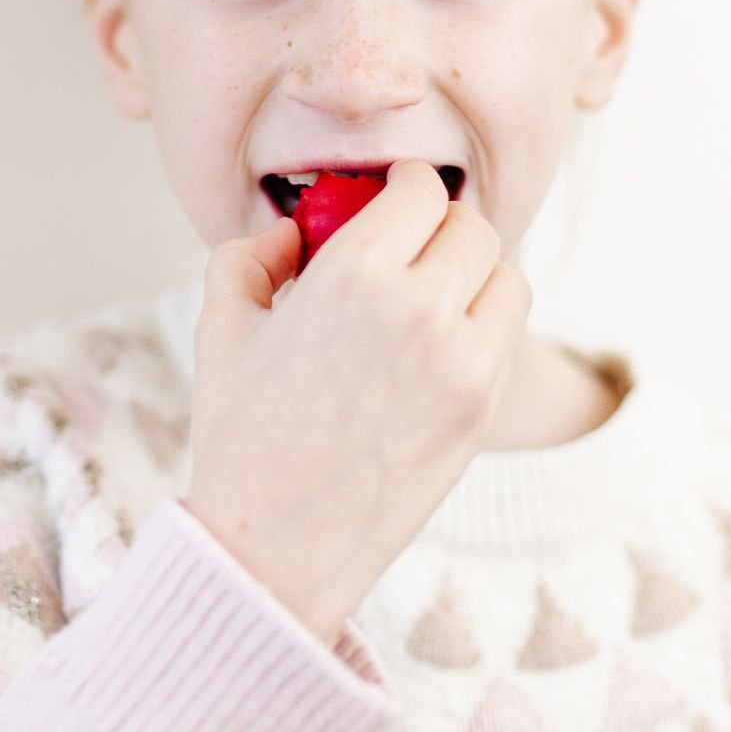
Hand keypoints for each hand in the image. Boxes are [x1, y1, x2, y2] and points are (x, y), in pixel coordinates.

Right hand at [182, 159, 531, 644]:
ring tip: (435, 294)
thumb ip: (253, 252)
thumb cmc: (241, 433)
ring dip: (475, 273)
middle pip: (472, 226)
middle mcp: (419, 305)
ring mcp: (462, 360)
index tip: (395, 196)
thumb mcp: (221, 323)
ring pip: (504, 274)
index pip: (421, 188)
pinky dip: (487, 322)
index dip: (407, 185)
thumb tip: (296, 232)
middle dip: (441, 226)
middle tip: (413, 247)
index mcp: (354, 272)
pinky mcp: (483, 406)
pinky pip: (509, 333)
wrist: (273, 546)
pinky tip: (443, 340)